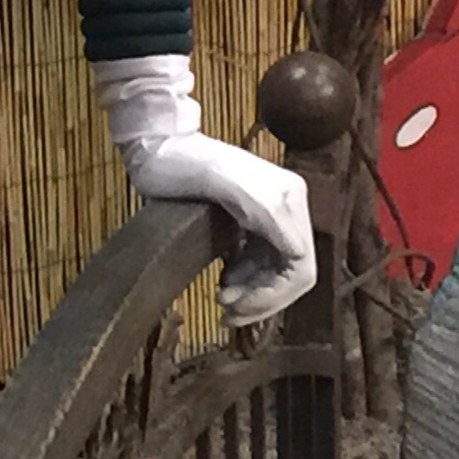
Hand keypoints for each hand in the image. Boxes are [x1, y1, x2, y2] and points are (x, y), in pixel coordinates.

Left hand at [122, 130, 319, 322]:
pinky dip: (247, 279)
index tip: (237, 308)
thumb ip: (262, 208)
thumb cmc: (180, 164)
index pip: (301, 266)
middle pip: (292, 272)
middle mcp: (288, 205)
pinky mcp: (253, 219)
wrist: (158, 146)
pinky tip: (224, 283)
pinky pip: (262, 261)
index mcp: (288, 198)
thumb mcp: (218, 180)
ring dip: (254, 292)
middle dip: (263, 298)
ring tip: (221, 300)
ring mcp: (271, 212)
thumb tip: (297, 252)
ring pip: (277, 271)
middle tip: (226, 312)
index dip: (274, 296)